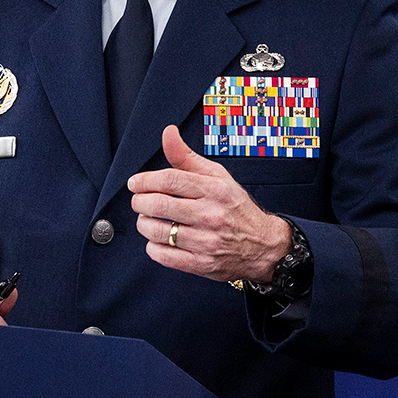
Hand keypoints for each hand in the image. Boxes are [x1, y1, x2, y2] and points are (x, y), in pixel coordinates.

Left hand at [129, 124, 292, 282]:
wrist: (263, 245)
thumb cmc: (236, 208)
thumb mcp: (217, 177)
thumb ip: (187, 157)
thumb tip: (168, 132)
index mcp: (214, 190)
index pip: (170, 180)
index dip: (145, 180)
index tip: (135, 183)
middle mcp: (211, 215)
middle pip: (159, 205)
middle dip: (139, 201)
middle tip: (138, 201)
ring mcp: (206, 241)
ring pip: (157, 231)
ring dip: (144, 223)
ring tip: (148, 219)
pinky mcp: (201, 264)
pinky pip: (163, 255)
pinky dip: (153, 246)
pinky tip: (159, 239)